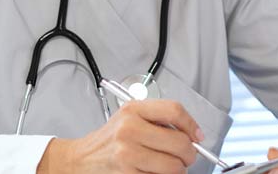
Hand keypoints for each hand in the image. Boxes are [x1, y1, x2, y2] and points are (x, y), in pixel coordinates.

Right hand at [36, 99, 203, 173]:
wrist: (79, 160)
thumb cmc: (109, 140)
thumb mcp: (129, 118)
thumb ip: (157, 121)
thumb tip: (191, 135)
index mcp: (133, 110)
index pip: (174, 110)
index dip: (192, 125)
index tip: (198, 137)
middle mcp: (129, 129)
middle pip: (179, 142)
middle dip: (189, 154)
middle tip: (187, 157)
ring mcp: (127, 153)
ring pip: (173, 166)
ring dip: (178, 170)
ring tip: (170, 167)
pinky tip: (154, 173)